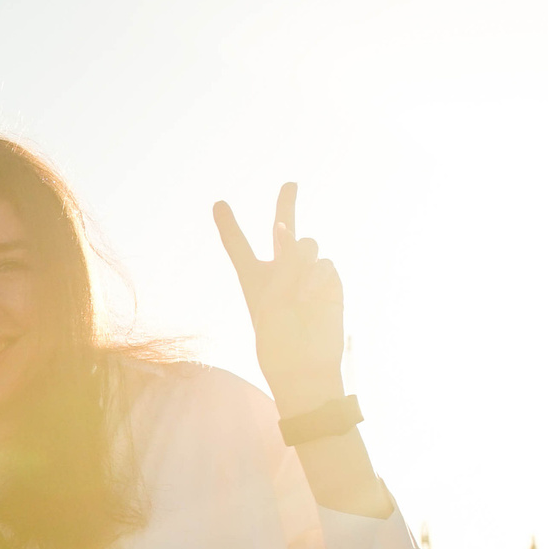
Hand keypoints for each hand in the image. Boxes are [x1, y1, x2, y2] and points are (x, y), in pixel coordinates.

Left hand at [214, 183, 346, 415]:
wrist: (304, 365)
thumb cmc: (278, 339)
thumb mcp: (269, 300)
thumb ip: (278, 262)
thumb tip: (287, 227)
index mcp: (254, 279)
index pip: (239, 247)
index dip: (228, 226)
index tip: (218, 204)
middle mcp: (281, 272)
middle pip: (283, 231)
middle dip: (287, 205)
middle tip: (290, 183)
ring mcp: (307, 275)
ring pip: (305, 244)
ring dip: (298, 260)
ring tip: (295, 294)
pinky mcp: (329, 282)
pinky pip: (324, 264)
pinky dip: (315, 280)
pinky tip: (312, 300)